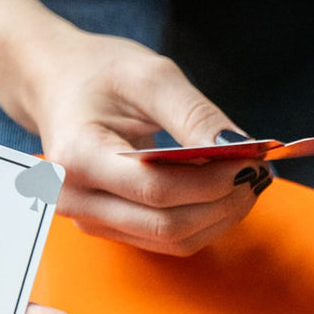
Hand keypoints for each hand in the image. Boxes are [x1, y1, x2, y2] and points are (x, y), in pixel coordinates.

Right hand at [0, 0, 270, 255]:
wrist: (55, 85)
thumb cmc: (97, 73)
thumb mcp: (148, 75)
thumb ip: (193, 114)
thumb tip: (240, 148)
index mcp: (77, 158)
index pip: (156, 189)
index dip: (212, 182)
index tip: (253, 160)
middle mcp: (75, 200)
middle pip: (166, 225)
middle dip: (222, 203)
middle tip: (259, 173)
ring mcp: (89, 219)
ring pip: (170, 240)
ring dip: (219, 217)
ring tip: (247, 181)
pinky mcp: (107, 227)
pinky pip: (165, 240)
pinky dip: (203, 220)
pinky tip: (223, 192)